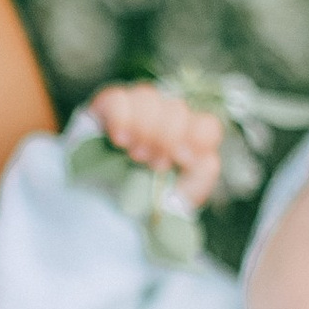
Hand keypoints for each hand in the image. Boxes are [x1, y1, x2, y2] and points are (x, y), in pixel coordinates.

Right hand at [90, 83, 226, 213]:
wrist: (103, 211)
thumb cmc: (145, 202)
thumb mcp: (182, 196)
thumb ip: (202, 173)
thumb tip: (204, 155)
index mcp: (187, 137)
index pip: (205, 124)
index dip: (198, 138)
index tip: (183, 160)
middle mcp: (162, 118)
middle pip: (176, 108)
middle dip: (167, 138)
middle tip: (154, 164)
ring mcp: (134, 110)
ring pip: (147, 97)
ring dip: (145, 127)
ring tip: (136, 155)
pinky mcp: (104, 109)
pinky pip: (117, 99)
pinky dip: (121, 118)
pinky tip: (119, 140)